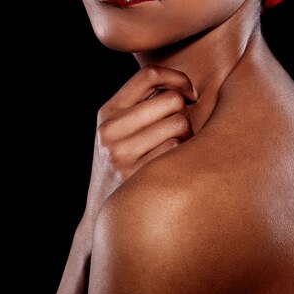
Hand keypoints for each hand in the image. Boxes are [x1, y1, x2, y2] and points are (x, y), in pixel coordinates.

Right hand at [79, 64, 196, 245]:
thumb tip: (183, 84)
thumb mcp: (119, 130)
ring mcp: (121, 155)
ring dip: (187, 135)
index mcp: (107, 112)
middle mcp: (110, 130)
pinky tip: (174, 166)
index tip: (190, 93)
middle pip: (172, 100)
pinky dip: (183, 156)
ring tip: (175, 148)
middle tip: (179, 129)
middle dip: (184, 112)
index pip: (149, 75)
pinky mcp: (137, 178)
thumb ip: (142, 104)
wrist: (103, 218)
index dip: (178, 78)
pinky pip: (178, 151)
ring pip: (180, 124)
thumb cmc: (125, 164)